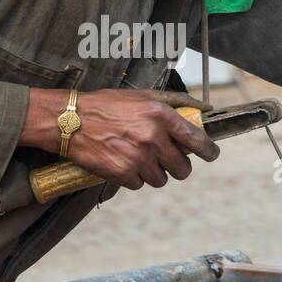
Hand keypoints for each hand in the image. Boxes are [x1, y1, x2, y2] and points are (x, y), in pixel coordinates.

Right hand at [20, 88, 219, 189]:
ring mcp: (138, 158)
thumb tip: (205, 108)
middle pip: (182, 168)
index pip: (197, 141)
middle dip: (176, 166)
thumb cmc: (106, 105)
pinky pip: (140, 185)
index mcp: (161, 116)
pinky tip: (122, 162)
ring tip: (137, 157)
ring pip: (161, 180)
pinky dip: (133, 178)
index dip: (209, 152)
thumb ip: (174, 102)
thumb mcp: (141, 96)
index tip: (211, 155)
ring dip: (153, 173)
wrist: (71, 120)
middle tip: (164, 158)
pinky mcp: (123, 173)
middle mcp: (153, 137)